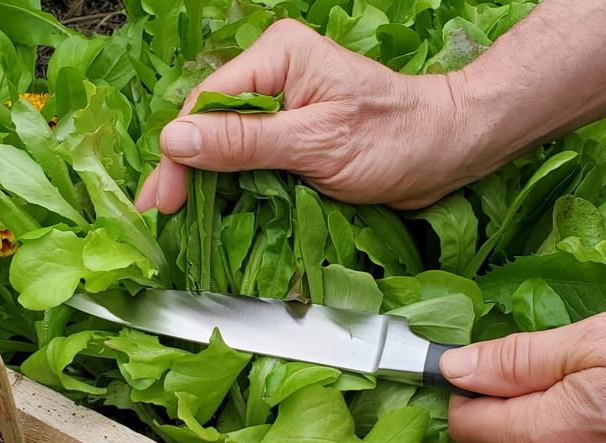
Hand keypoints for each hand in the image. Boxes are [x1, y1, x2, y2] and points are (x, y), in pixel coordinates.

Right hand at [135, 19, 485, 213]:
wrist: (445, 150)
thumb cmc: (394, 138)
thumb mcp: (315, 142)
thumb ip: (244, 141)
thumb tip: (175, 140)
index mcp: (277, 58)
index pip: (208, 105)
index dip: (180, 154)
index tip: (164, 201)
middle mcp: (274, 76)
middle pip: (211, 125)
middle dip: (186, 171)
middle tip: (160, 216)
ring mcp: (284, 107)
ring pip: (228, 145)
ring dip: (206, 183)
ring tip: (178, 221)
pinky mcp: (294, 135)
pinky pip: (252, 160)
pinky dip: (236, 187)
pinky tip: (214, 210)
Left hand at [441, 304, 605, 442]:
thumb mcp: (598, 341)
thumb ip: (517, 359)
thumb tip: (455, 367)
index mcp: (552, 438)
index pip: (466, 425)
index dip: (459, 388)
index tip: (466, 362)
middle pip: (500, 438)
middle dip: (507, 398)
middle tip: (546, 360)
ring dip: (546, 410)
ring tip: (590, 377)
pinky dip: (575, 427)